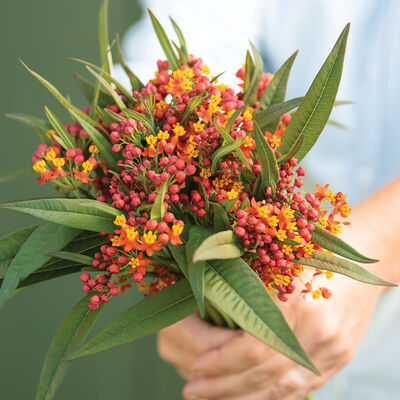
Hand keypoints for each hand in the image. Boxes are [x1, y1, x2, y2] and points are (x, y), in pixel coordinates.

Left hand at [158, 180, 399, 398]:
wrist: (362, 261)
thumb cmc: (313, 252)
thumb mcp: (278, 263)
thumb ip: (247, 289)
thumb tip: (204, 311)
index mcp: (298, 307)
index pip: (253, 349)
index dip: (221, 363)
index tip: (195, 368)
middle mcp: (317, 335)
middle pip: (265, 375)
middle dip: (225, 387)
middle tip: (193, 392)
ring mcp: (332, 352)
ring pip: (283, 389)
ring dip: (245, 398)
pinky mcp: (339, 360)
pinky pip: (302, 388)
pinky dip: (273, 397)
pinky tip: (250, 399)